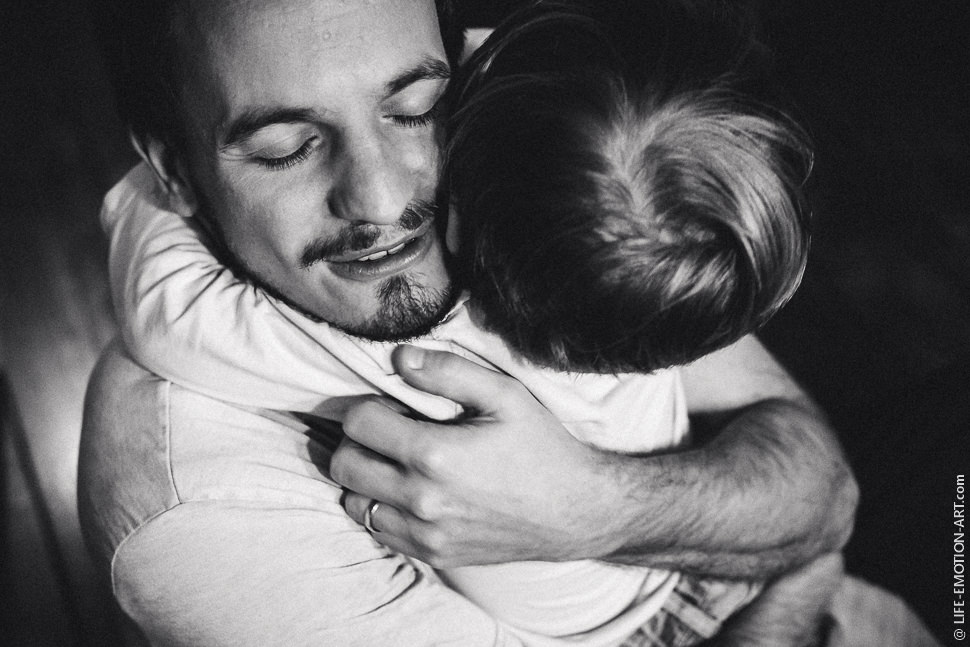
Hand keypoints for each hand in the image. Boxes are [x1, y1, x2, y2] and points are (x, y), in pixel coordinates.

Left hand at [330, 345, 622, 568]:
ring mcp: (425, 533)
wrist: (576, 512)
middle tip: (385, 431)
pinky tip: (410, 491)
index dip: (367, 406)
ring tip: (395, 462)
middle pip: (344, 464)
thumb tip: (398, 358)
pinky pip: (378, 531)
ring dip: (364, 478)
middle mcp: (422, 500)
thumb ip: (448, 372)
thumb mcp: (505, 396)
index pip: (357, 424)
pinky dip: (381, 508)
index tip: (390, 406)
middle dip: (356, 440)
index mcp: (435, 455)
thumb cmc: (541, 447)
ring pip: (353, 502)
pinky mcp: (433, 554)